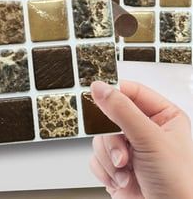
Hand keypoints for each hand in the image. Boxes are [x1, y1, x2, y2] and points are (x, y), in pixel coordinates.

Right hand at [89, 80, 192, 198]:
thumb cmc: (179, 187)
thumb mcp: (150, 140)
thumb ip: (122, 110)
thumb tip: (99, 87)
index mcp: (163, 117)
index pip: (132, 91)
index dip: (114, 94)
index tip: (97, 95)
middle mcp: (146, 131)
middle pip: (110, 116)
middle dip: (112, 138)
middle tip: (121, 150)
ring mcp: (131, 150)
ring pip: (101, 138)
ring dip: (109, 157)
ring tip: (125, 170)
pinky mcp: (117, 167)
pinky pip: (96, 157)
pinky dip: (105, 170)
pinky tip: (121, 179)